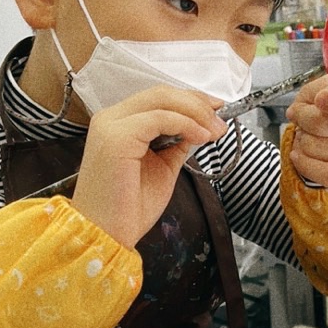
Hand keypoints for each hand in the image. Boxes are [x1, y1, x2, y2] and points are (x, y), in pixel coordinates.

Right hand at [71, 87, 225, 247]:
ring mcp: (111, 125)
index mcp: (118, 124)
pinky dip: (185, 123)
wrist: (107, 235)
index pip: (158, 98)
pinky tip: (200, 137)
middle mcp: (110, 119)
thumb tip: (200, 128)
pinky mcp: (116, 137)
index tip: (217, 110)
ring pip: (162, 99)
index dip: (191, 100)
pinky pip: (160, 118)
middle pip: (161, 93)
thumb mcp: (162, 168)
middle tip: (220, 120)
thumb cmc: (128, 208)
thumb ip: (177, 144)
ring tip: (215, 131)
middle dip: (197, 103)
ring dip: (196, 112)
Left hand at [285, 75, 327, 189]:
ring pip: (315, 148)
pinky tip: (299, 155)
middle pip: (319, 124)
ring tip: (308, 136)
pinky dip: (304, 165)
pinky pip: (326, 175)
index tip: (319, 100)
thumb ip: (309, 94)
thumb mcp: (321, 89)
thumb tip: (296, 112)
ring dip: (301, 141)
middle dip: (302, 121)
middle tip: (304, 119)